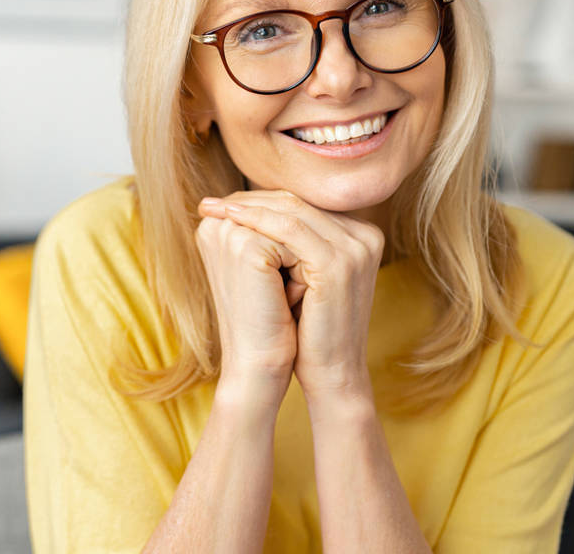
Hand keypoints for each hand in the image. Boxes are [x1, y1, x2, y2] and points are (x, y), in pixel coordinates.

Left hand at [199, 190, 383, 399]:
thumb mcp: (303, 277)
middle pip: (297, 203)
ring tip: (211, 210)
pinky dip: (256, 222)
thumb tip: (244, 209)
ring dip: (246, 207)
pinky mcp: (338, 263)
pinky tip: (229, 223)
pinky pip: (290, 230)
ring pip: (292, 211)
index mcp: (360, 235)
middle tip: (208, 203)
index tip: (220, 204)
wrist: (332, 373)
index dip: (259, 201)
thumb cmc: (310, 329)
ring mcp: (355, 248)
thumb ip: (291, 244)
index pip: (303, 205)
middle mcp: (365, 236)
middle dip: (248, 200)